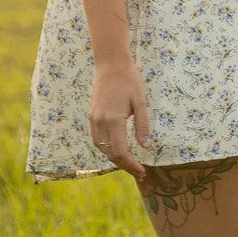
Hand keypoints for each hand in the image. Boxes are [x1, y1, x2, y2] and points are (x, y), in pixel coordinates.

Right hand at [90, 59, 152, 176]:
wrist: (110, 64)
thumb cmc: (129, 80)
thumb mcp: (141, 102)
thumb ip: (143, 125)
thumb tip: (145, 146)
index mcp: (113, 120)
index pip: (120, 151)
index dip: (131, 165)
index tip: (142, 171)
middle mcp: (100, 122)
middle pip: (110, 153)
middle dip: (124, 165)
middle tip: (140, 172)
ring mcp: (94, 119)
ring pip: (101, 148)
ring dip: (115, 159)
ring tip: (130, 164)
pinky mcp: (92, 116)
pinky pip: (97, 139)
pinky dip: (107, 148)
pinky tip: (117, 149)